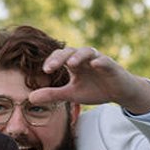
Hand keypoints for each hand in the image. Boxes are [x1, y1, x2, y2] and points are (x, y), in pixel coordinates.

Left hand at [32, 45, 149, 115]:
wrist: (119, 92)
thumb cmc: (95, 90)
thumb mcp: (71, 94)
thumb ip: (52, 95)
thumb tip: (29, 98)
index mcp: (74, 63)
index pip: (60, 56)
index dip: (52, 61)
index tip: (45, 71)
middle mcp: (84, 59)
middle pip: (70, 51)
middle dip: (60, 58)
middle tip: (50, 67)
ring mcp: (98, 60)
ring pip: (87, 52)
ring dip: (78, 56)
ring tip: (71, 64)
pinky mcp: (111, 66)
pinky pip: (105, 61)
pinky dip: (100, 61)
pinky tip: (95, 65)